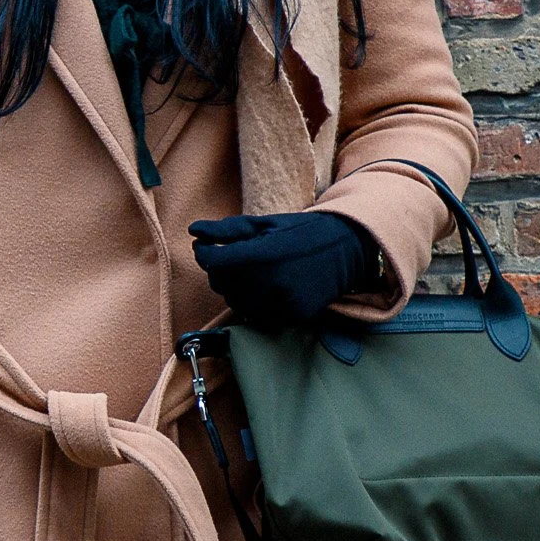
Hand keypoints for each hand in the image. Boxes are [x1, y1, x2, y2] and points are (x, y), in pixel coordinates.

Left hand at [187, 210, 380, 329]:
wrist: (346, 249)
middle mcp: (273, 282)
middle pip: (222, 285)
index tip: (207, 248)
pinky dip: (255, 302)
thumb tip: (193, 231)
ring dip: (236, 288)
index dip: (205, 255)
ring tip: (253, 272)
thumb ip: (227, 230)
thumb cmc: (301, 232)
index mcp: (264, 254)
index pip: (214, 263)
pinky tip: (267, 287)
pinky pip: (257, 314)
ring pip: (237, 302)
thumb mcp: (265, 224)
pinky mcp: (293, 316)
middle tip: (234, 258)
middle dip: (220, 271)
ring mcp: (284, 303)